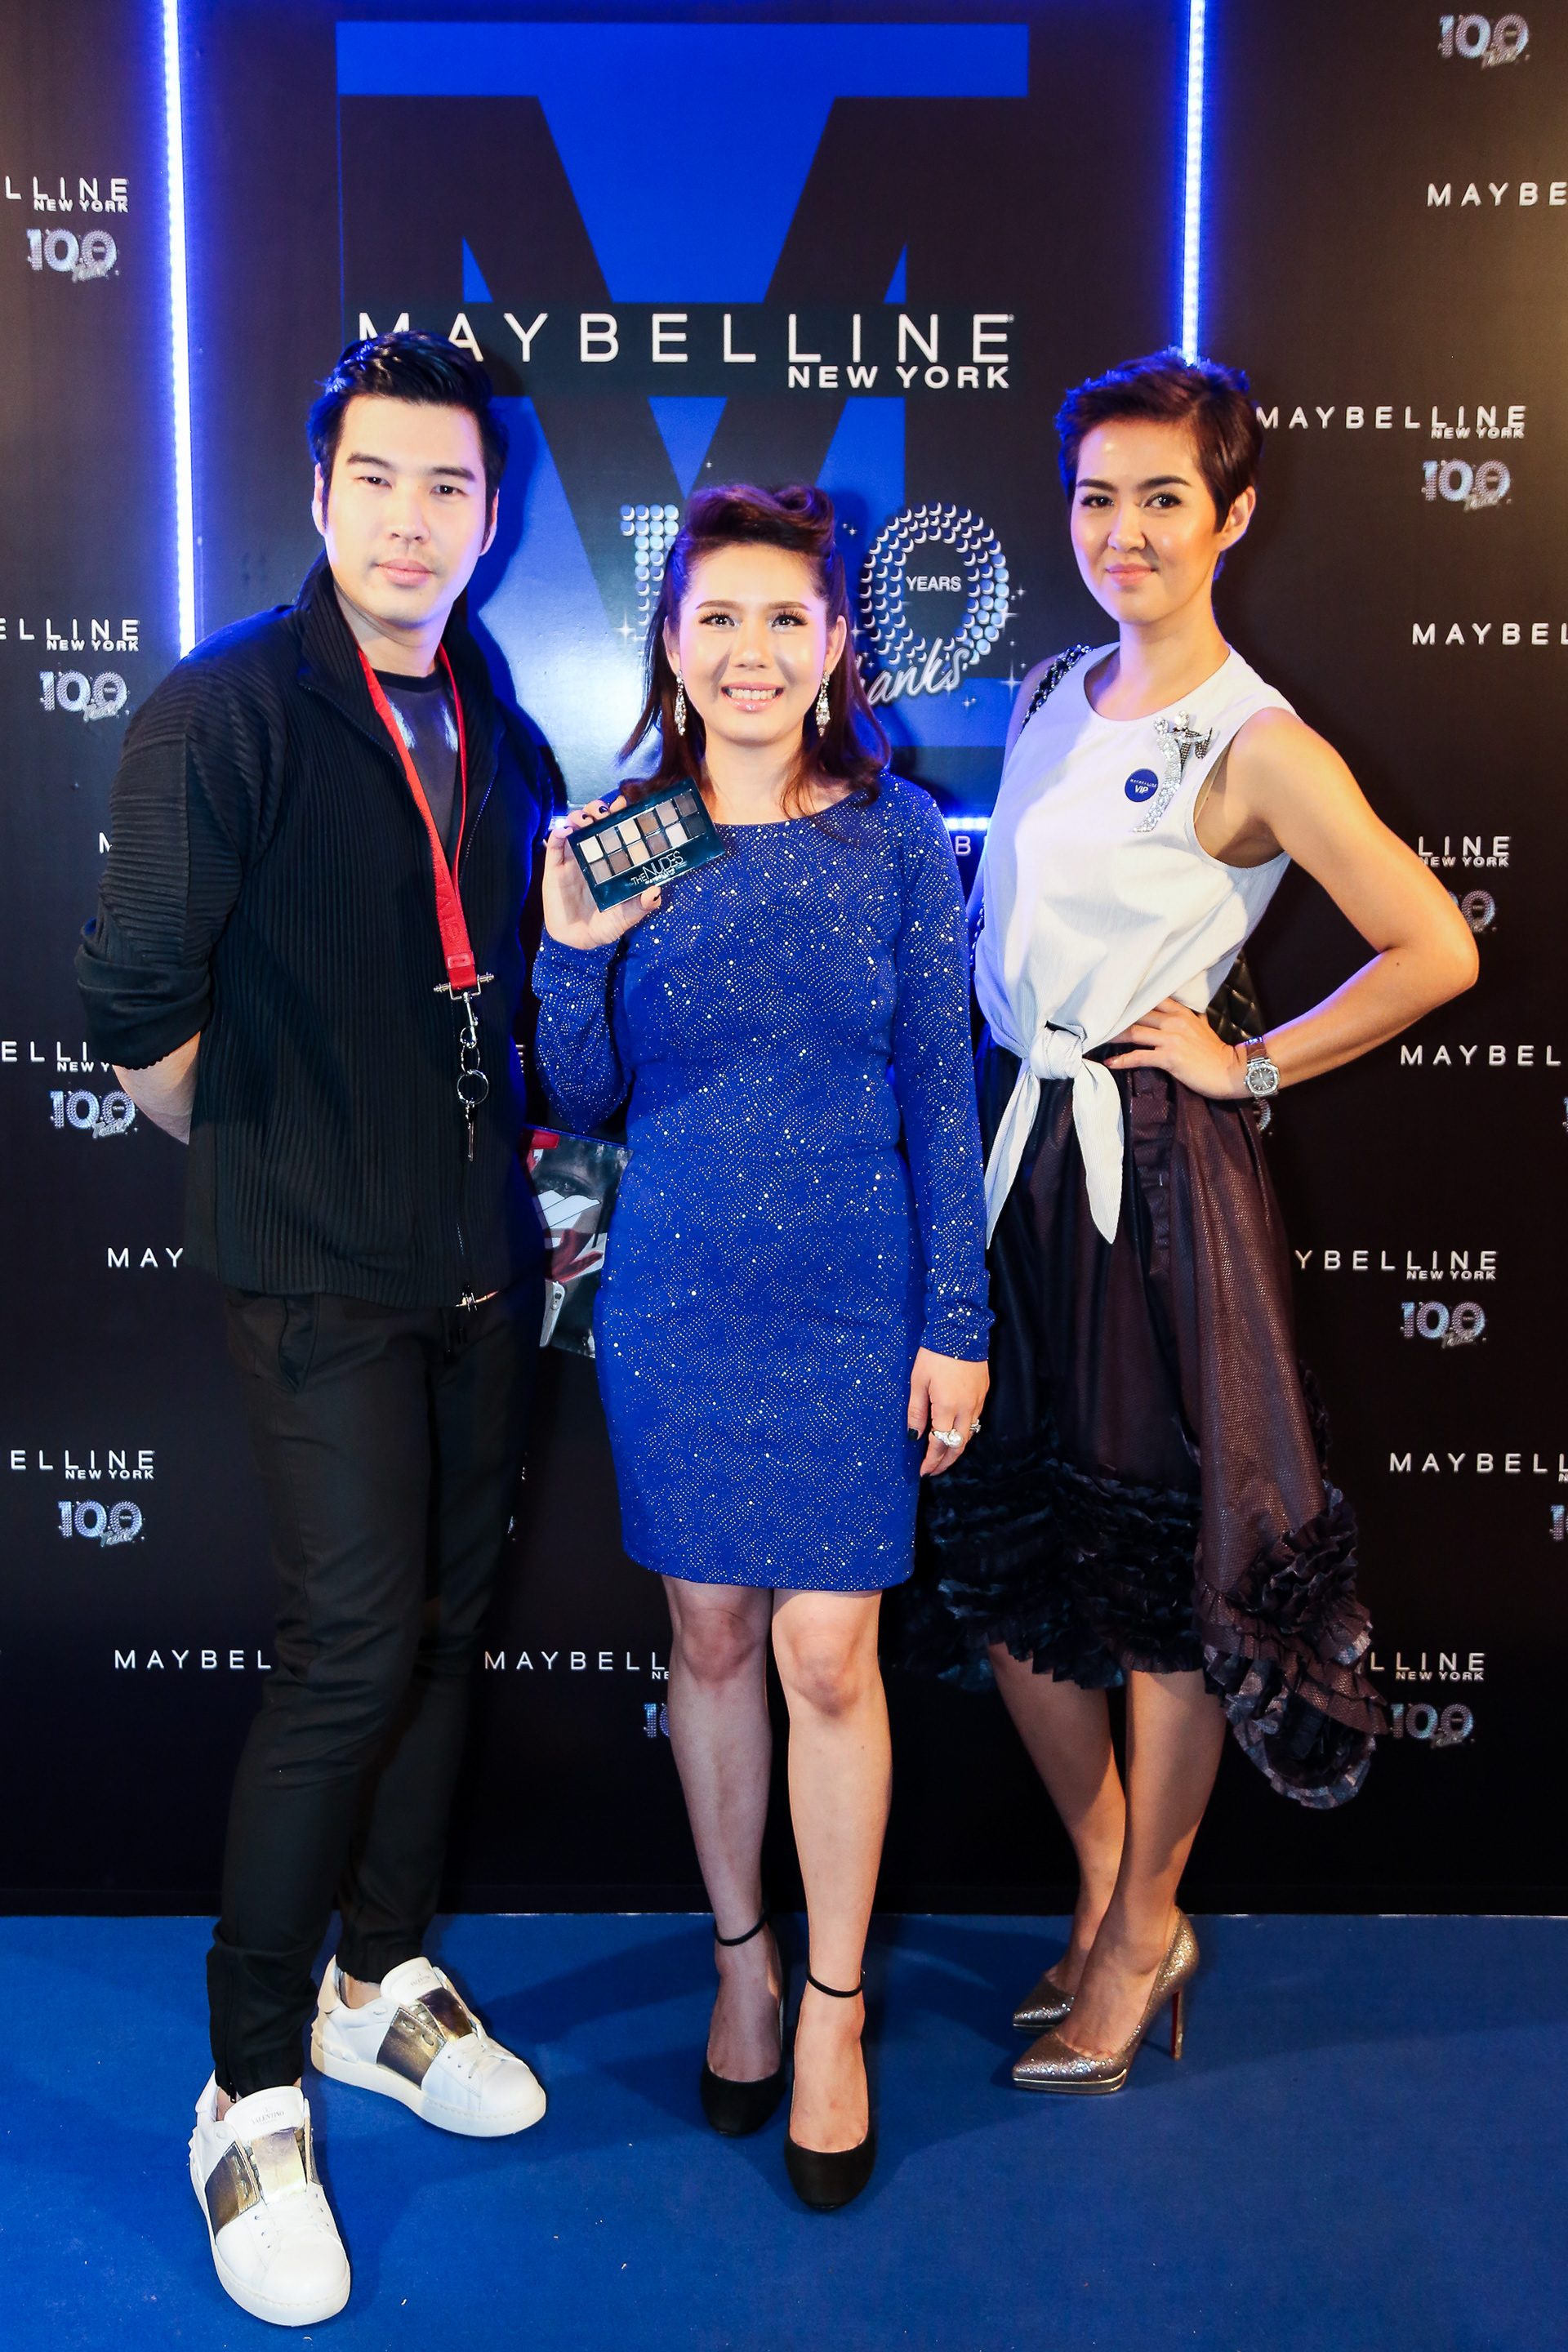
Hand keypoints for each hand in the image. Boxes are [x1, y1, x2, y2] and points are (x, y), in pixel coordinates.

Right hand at [543, 798, 662, 950]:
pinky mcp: (554, 871)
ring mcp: (572, 861)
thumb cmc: (605, 927)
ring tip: (584, 820)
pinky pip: (553, 848)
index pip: (615, 831)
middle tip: (604, 811)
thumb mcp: (627, 916)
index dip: (619, 814)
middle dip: (597, 810)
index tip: (625, 804)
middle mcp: (592, 856)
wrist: (578, 943)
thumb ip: (641, 905)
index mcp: (611, 861)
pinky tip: (564, 831)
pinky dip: (556, 835)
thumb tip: (656, 891)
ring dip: (577, 818)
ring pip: (572, 829)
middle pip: (593, 823)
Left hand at [907, 1348, 989, 1478]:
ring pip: (969, 1434)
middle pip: (959, 1445)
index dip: (932, 1460)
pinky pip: (975, 1419)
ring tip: (943, 1455)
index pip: (940, 1443)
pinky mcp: (984, 1392)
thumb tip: (913, 1437)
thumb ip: (916, 1411)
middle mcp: (966, 1408)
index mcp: (947, 1407)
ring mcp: (978, 1401)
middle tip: (934, 1470)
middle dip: (946, 1462)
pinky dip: (965, 1431)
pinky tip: (955, 1431)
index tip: (924, 1470)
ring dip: (956, 1448)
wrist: (960, 1330)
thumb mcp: (917, 1382)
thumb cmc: (933, 1354)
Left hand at [1103, 997, 1248, 1098]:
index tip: (1111, 1001)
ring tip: (1096, 1039)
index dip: (1130, 999)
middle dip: (1115, 1017)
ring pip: (1134, 1032)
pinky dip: (1123, 1060)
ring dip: (1113, 1037)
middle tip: (1095, 1020)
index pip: (1150, 998)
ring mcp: (1171, 1039)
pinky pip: (1140, 1057)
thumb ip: (1188, 1016)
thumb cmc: (1214, 1052)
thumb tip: (1181, 1010)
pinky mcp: (1170, 1057)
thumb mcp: (1201, 1026)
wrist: (1229, 1070)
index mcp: (1180, 1012)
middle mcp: (1174, 1021)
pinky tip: (1111, 1063)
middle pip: (1137, 1014)